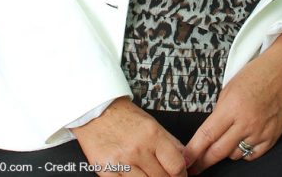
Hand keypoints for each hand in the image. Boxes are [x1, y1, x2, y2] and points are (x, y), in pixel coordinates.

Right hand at [72, 96, 187, 176]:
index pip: (176, 165)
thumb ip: (170, 142)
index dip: (182, 174)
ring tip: (149, 174)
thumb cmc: (123, 116)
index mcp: (152, 134)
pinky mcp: (107, 172)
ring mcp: (121, 162)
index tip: (180, 175)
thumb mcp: (151, 123)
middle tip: (164, 174)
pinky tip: (135, 175)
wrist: (96, 110)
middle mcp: (137, 149)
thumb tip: (186, 159)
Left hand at [183, 31, 281, 172]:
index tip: (185, 160)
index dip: (194, 151)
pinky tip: (242, 140)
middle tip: (194, 168)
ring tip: (226, 138)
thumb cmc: (253, 77)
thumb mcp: (228, 89)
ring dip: (226, 151)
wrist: (281, 74)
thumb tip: (208, 135)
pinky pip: (252, 155)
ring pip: (235, 155)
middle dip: (204, 161)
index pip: (207, 135)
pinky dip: (244, 151)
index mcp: (231, 106)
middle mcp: (246, 122)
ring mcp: (260, 132)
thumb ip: (219, 113)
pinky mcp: (271, 138)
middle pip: (219, 151)